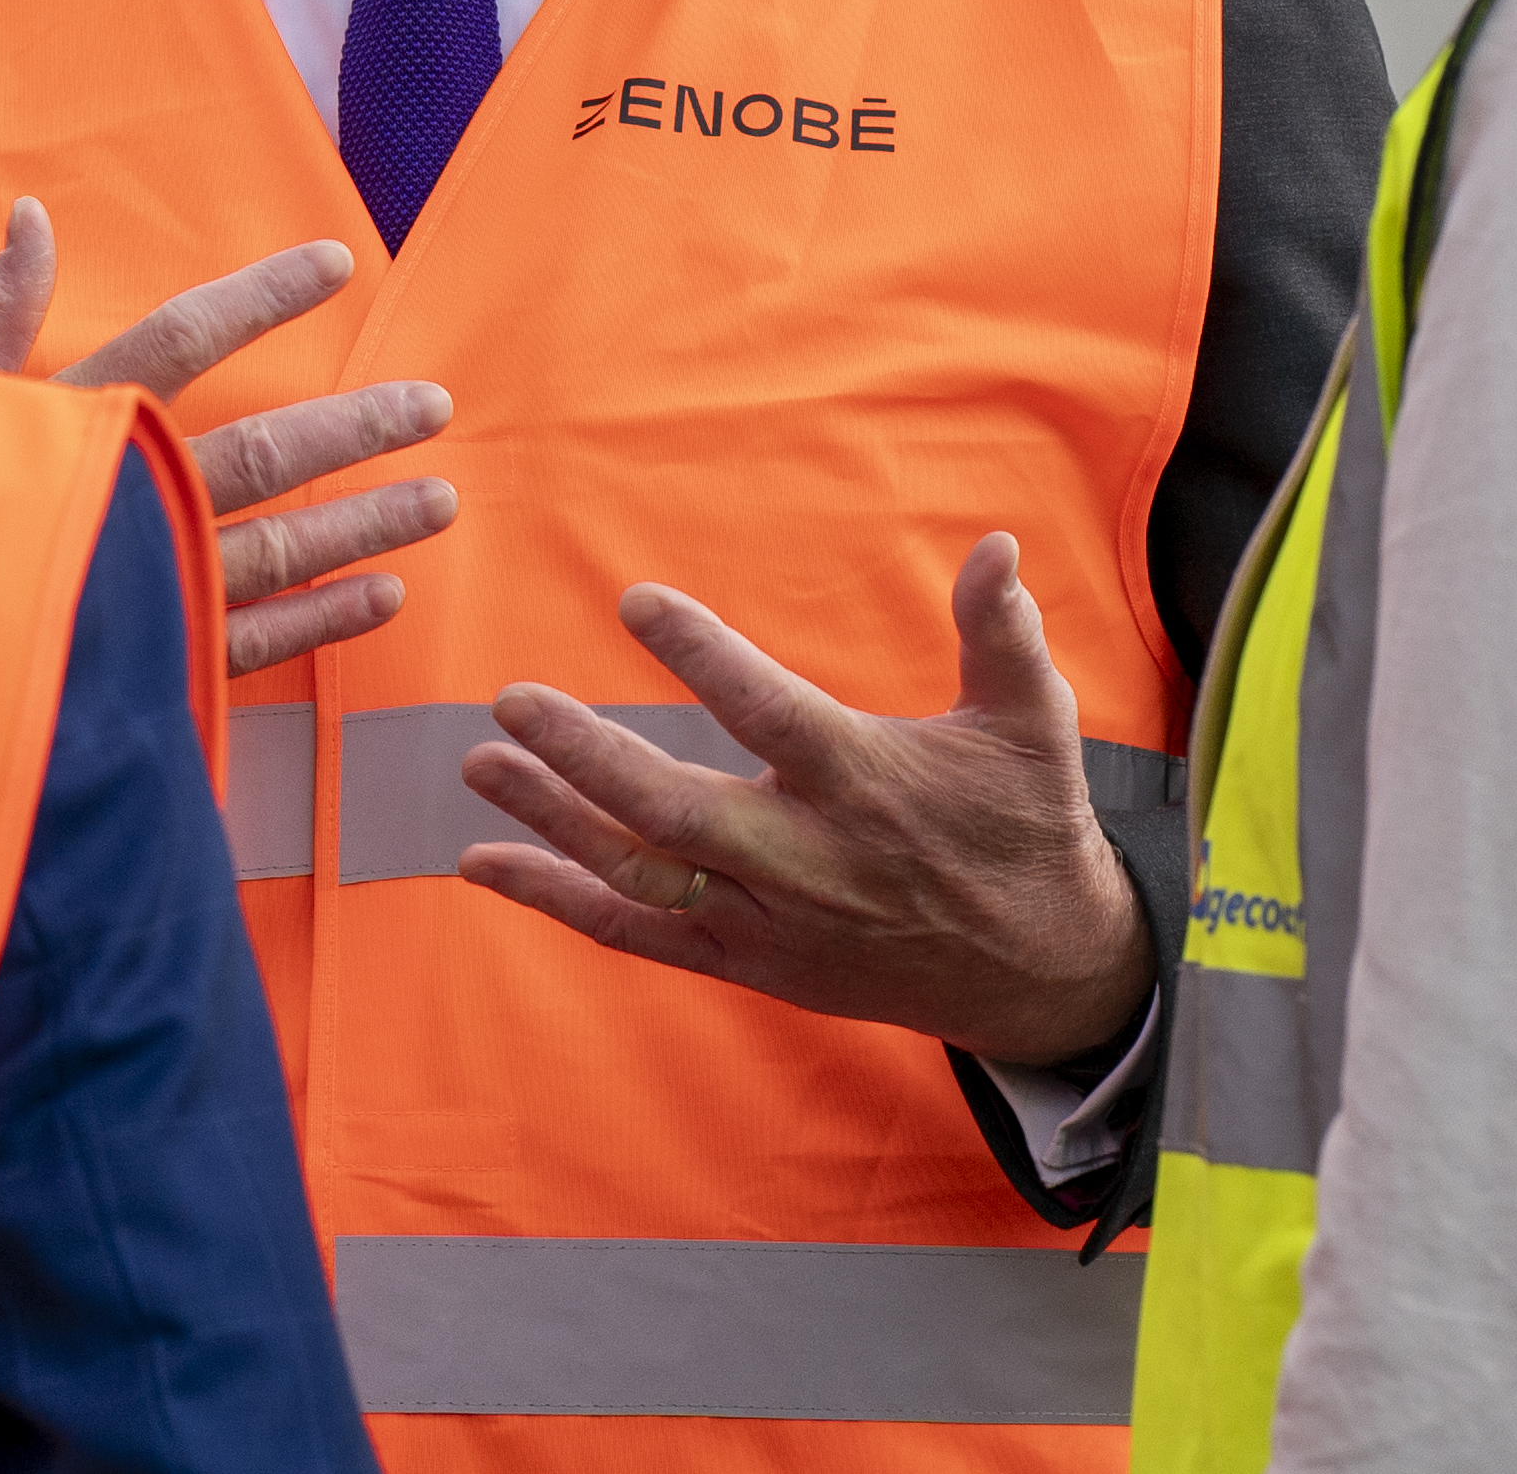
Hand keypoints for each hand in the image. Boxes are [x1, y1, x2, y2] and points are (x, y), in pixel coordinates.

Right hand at [0, 198, 458, 674]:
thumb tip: (33, 215)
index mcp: (69, 423)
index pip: (183, 337)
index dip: (263, 296)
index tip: (338, 262)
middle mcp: (121, 503)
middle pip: (262, 452)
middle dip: (356, 428)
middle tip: (434, 405)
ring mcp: (143, 591)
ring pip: (277, 552)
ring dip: (365, 526)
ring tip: (439, 501)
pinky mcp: (148, 670)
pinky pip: (253, 642)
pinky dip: (322, 619)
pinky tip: (382, 595)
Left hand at [452, 532, 1155, 1068]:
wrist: (1035, 970)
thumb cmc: (1026, 823)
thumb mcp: (1032, 722)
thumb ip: (1002, 633)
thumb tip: (995, 545)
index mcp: (866, 783)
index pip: (768, 714)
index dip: (703, 657)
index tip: (636, 600)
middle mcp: (808, 860)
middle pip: (677, 813)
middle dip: (587, 758)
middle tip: (511, 699)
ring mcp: (769, 920)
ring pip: (641, 874)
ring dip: (553, 821)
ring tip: (481, 762)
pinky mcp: (747, 961)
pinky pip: (637, 933)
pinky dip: (557, 900)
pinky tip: (486, 864)